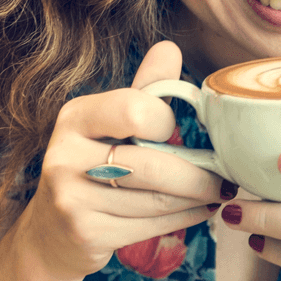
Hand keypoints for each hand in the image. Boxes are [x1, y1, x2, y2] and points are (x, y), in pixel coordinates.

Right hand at [17, 41, 233, 280]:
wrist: (53, 232)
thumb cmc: (93, 169)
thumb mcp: (110, 125)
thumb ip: (142, 91)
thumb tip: (170, 48)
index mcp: (75, 117)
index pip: (134, 111)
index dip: (166, 122)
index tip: (180, 131)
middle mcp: (66, 155)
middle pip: (153, 165)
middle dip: (199, 176)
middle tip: (226, 179)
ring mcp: (72, 198)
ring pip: (156, 200)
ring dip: (198, 200)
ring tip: (219, 194)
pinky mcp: (86, 232)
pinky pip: (151, 225)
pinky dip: (185, 219)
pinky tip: (200, 212)